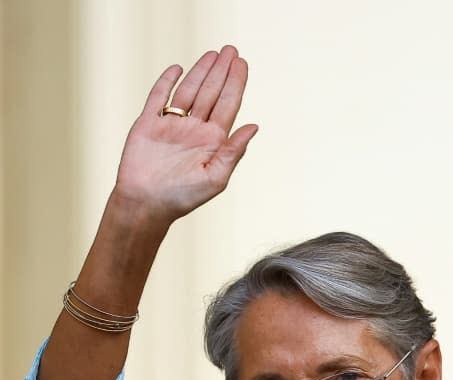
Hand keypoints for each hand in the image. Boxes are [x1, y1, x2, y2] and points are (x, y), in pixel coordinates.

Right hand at [115, 45, 257, 223]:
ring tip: (213, 54)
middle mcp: (194, 130)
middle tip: (231, 50)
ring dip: (200, 72)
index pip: (228, 105)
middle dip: (222, 71)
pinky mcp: (149, 124)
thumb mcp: (215, 179)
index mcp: (212, 142)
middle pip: (211, 93)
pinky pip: (159, 98)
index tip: (242, 63)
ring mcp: (171, 125)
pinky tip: (178, 69)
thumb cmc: (182, 198)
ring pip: (188, 91)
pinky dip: (167, 82)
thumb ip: (234, 151)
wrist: (145, 204)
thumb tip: (254, 126)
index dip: (236, 83)